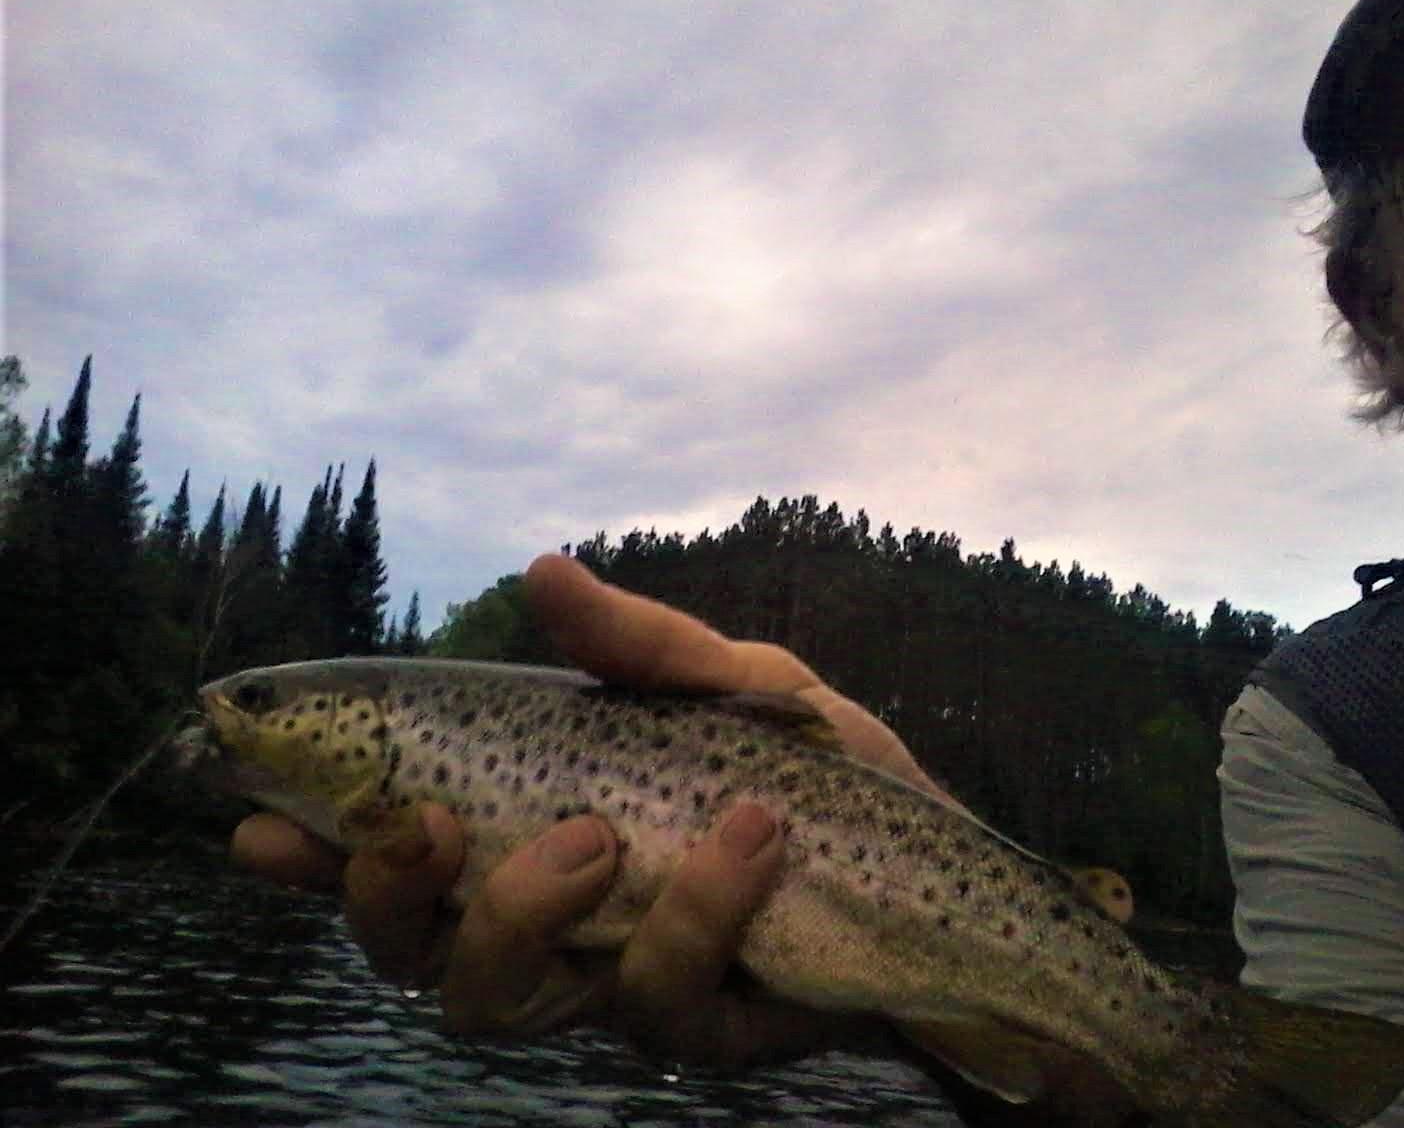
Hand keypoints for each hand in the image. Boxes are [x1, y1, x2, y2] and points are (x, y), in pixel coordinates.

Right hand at [232, 554, 928, 1064]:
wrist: (954, 877)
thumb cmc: (826, 773)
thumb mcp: (736, 685)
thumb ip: (637, 649)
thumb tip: (544, 570)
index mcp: (539, 835)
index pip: (398, 857)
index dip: (315, 849)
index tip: (255, 816)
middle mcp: (558, 921)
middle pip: (412, 949)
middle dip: (385, 896)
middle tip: (429, 825)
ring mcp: (618, 983)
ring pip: (497, 997)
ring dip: (522, 912)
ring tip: (600, 835)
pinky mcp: (700, 1029)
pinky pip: (655, 999)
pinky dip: (694, 912)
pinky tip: (751, 839)